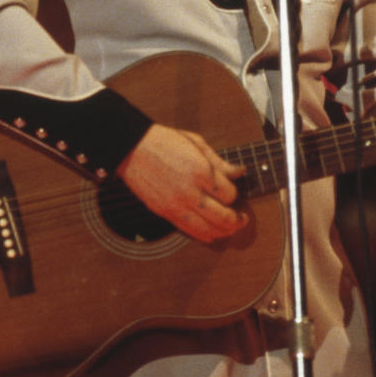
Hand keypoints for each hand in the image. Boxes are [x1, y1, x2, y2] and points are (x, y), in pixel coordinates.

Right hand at [116, 123, 246, 243]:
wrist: (132, 148)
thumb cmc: (164, 141)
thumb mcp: (197, 143)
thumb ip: (219, 161)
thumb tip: (239, 172)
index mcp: (201, 171)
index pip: (229, 194)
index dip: (235, 194)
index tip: (233, 191)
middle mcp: (190, 191)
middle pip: (223, 217)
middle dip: (237, 220)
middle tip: (242, 218)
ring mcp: (177, 205)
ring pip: (208, 229)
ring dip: (224, 232)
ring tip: (230, 227)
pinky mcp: (165, 212)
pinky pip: (190, 231)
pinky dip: (204, 235)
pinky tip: (212, 232)